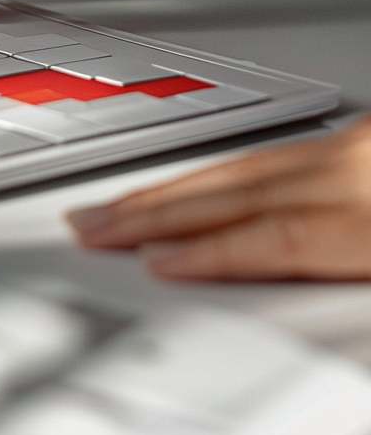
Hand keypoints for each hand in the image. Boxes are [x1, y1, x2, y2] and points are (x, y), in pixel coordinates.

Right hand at [66, 117, 370, 280]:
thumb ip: (330, 270)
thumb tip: (270, 297)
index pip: (274, 234)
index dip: (207, 252)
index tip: (151, 263)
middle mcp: (354, 167)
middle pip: (234, 190)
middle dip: (153, 211)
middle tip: (91, 224)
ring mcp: (352, 146)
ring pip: (237, 167)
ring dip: (168, 189)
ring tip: (114, 205)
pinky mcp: (356, 137)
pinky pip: (263, 155)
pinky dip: (211, 172)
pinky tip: (184, 184)